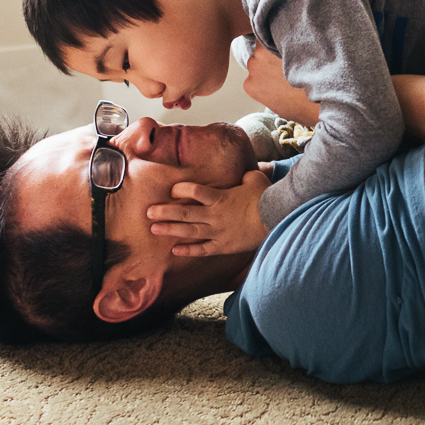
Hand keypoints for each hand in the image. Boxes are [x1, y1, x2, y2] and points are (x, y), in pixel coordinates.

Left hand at [150, 170, 272, 257]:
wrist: (275, 220)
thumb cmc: (266, 198)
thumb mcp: (256, 180)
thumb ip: (246, 177)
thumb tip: (245, 174)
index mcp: (220, 198)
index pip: (195, 191)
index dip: (181, 189)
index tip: (171, 189)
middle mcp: (214, 215)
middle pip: (184, 213)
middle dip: (164, 212)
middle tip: (149, 212)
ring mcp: (217, 232)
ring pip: (189, 231)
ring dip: (170, 229)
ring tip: (154, 229)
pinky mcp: (223, 246)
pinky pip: (202, 250)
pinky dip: (188, 250)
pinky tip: (175, 250)